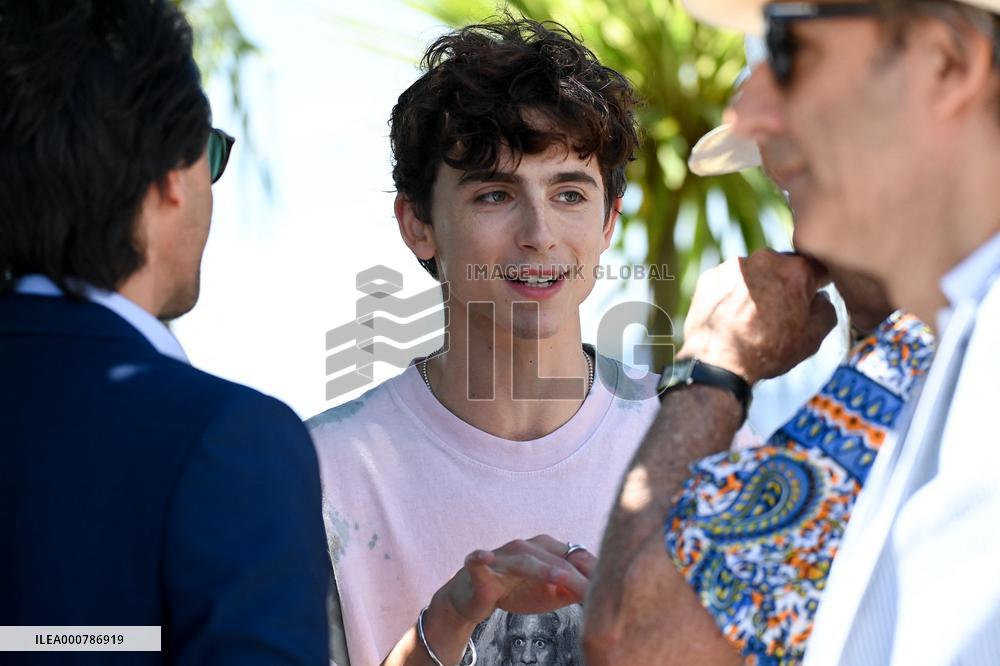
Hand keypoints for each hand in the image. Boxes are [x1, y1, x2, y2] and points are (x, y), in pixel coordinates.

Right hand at [441, 535, 593, 625]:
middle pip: (556, 561)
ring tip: (560, 578)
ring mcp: (503, 556)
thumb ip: (575, 591)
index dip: (593, 575)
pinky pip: (477, 561)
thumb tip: (605, 595)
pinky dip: (480, 559)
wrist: (476, 594)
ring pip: (525, 560)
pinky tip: (484, 557)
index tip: (613, 591)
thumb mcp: (552, 594)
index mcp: (547, 550)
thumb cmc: (517, 589)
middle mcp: (527, 548)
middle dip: (576, 578)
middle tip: (594, 595)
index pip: (576, 559)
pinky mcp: (479, 568)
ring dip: (542, 569)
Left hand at [679, 250, 836, 384]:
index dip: (818, 283)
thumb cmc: (767, 351)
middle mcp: (765, 259)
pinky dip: (733, 292)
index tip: (813, 296)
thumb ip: (826, 310)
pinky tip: (731, 315)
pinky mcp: (711, 275)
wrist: (718, 362)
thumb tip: (820, 298)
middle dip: (785, 284)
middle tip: (779, 312)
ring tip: (751, 317)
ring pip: (755, 272)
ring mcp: (735, 265)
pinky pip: (730, 280)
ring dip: (758, 287)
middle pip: (784, 267)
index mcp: (796, 270)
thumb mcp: (812, 338)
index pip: (817, 268)